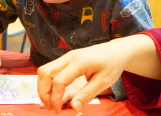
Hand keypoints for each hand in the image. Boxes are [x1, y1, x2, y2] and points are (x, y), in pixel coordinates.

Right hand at [37, 35, 159, 112]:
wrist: (117, 50)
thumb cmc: (112, 64)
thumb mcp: (103, 81)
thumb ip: (87, 94)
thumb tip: (74, 108)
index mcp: (79, 62)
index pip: (59, 81)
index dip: (55, 98)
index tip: (58, 111)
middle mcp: (69, 57)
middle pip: (45, 73)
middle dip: (43, 92)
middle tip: (51, 107)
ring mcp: (66, 57)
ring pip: (45, 70)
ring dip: (44, 87)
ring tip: (51, 102)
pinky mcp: (67, 60)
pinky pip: (51, 70)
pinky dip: (48, 83)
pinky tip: (54, 94)